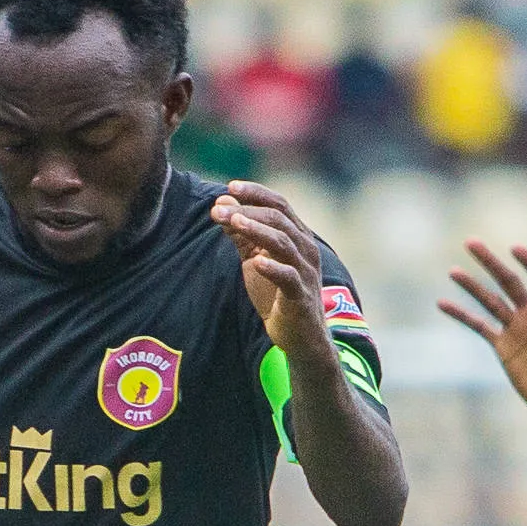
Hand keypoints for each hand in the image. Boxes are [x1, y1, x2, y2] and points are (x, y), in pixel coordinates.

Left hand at [211, 180, 328, 349]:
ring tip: (233, 223)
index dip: (256, 193)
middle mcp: (306, 250)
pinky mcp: (301, 297)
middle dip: (248, 211)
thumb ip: (242, 235)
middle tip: (220, 209)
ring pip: (284, 243)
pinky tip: (256, 261)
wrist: (300, 338)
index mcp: (297, 236)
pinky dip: (272, 268)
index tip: (231, 187)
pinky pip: (289, 278)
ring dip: (257, 230)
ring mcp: (306, 273)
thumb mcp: (255, 259)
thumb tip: (222, 206)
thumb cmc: (277, 296)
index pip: (279, 204)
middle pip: (279, 219)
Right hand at [439, 239, 526, 432]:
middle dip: (491, 263)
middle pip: (509, 283)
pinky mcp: (504, 350)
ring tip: (453, 271)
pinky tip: (444, 304)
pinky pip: (479, 328)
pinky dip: (462, 316)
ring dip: (472, 286)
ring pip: (490, 302)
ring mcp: (517, 332)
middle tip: (471, 243)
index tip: (514, 249)